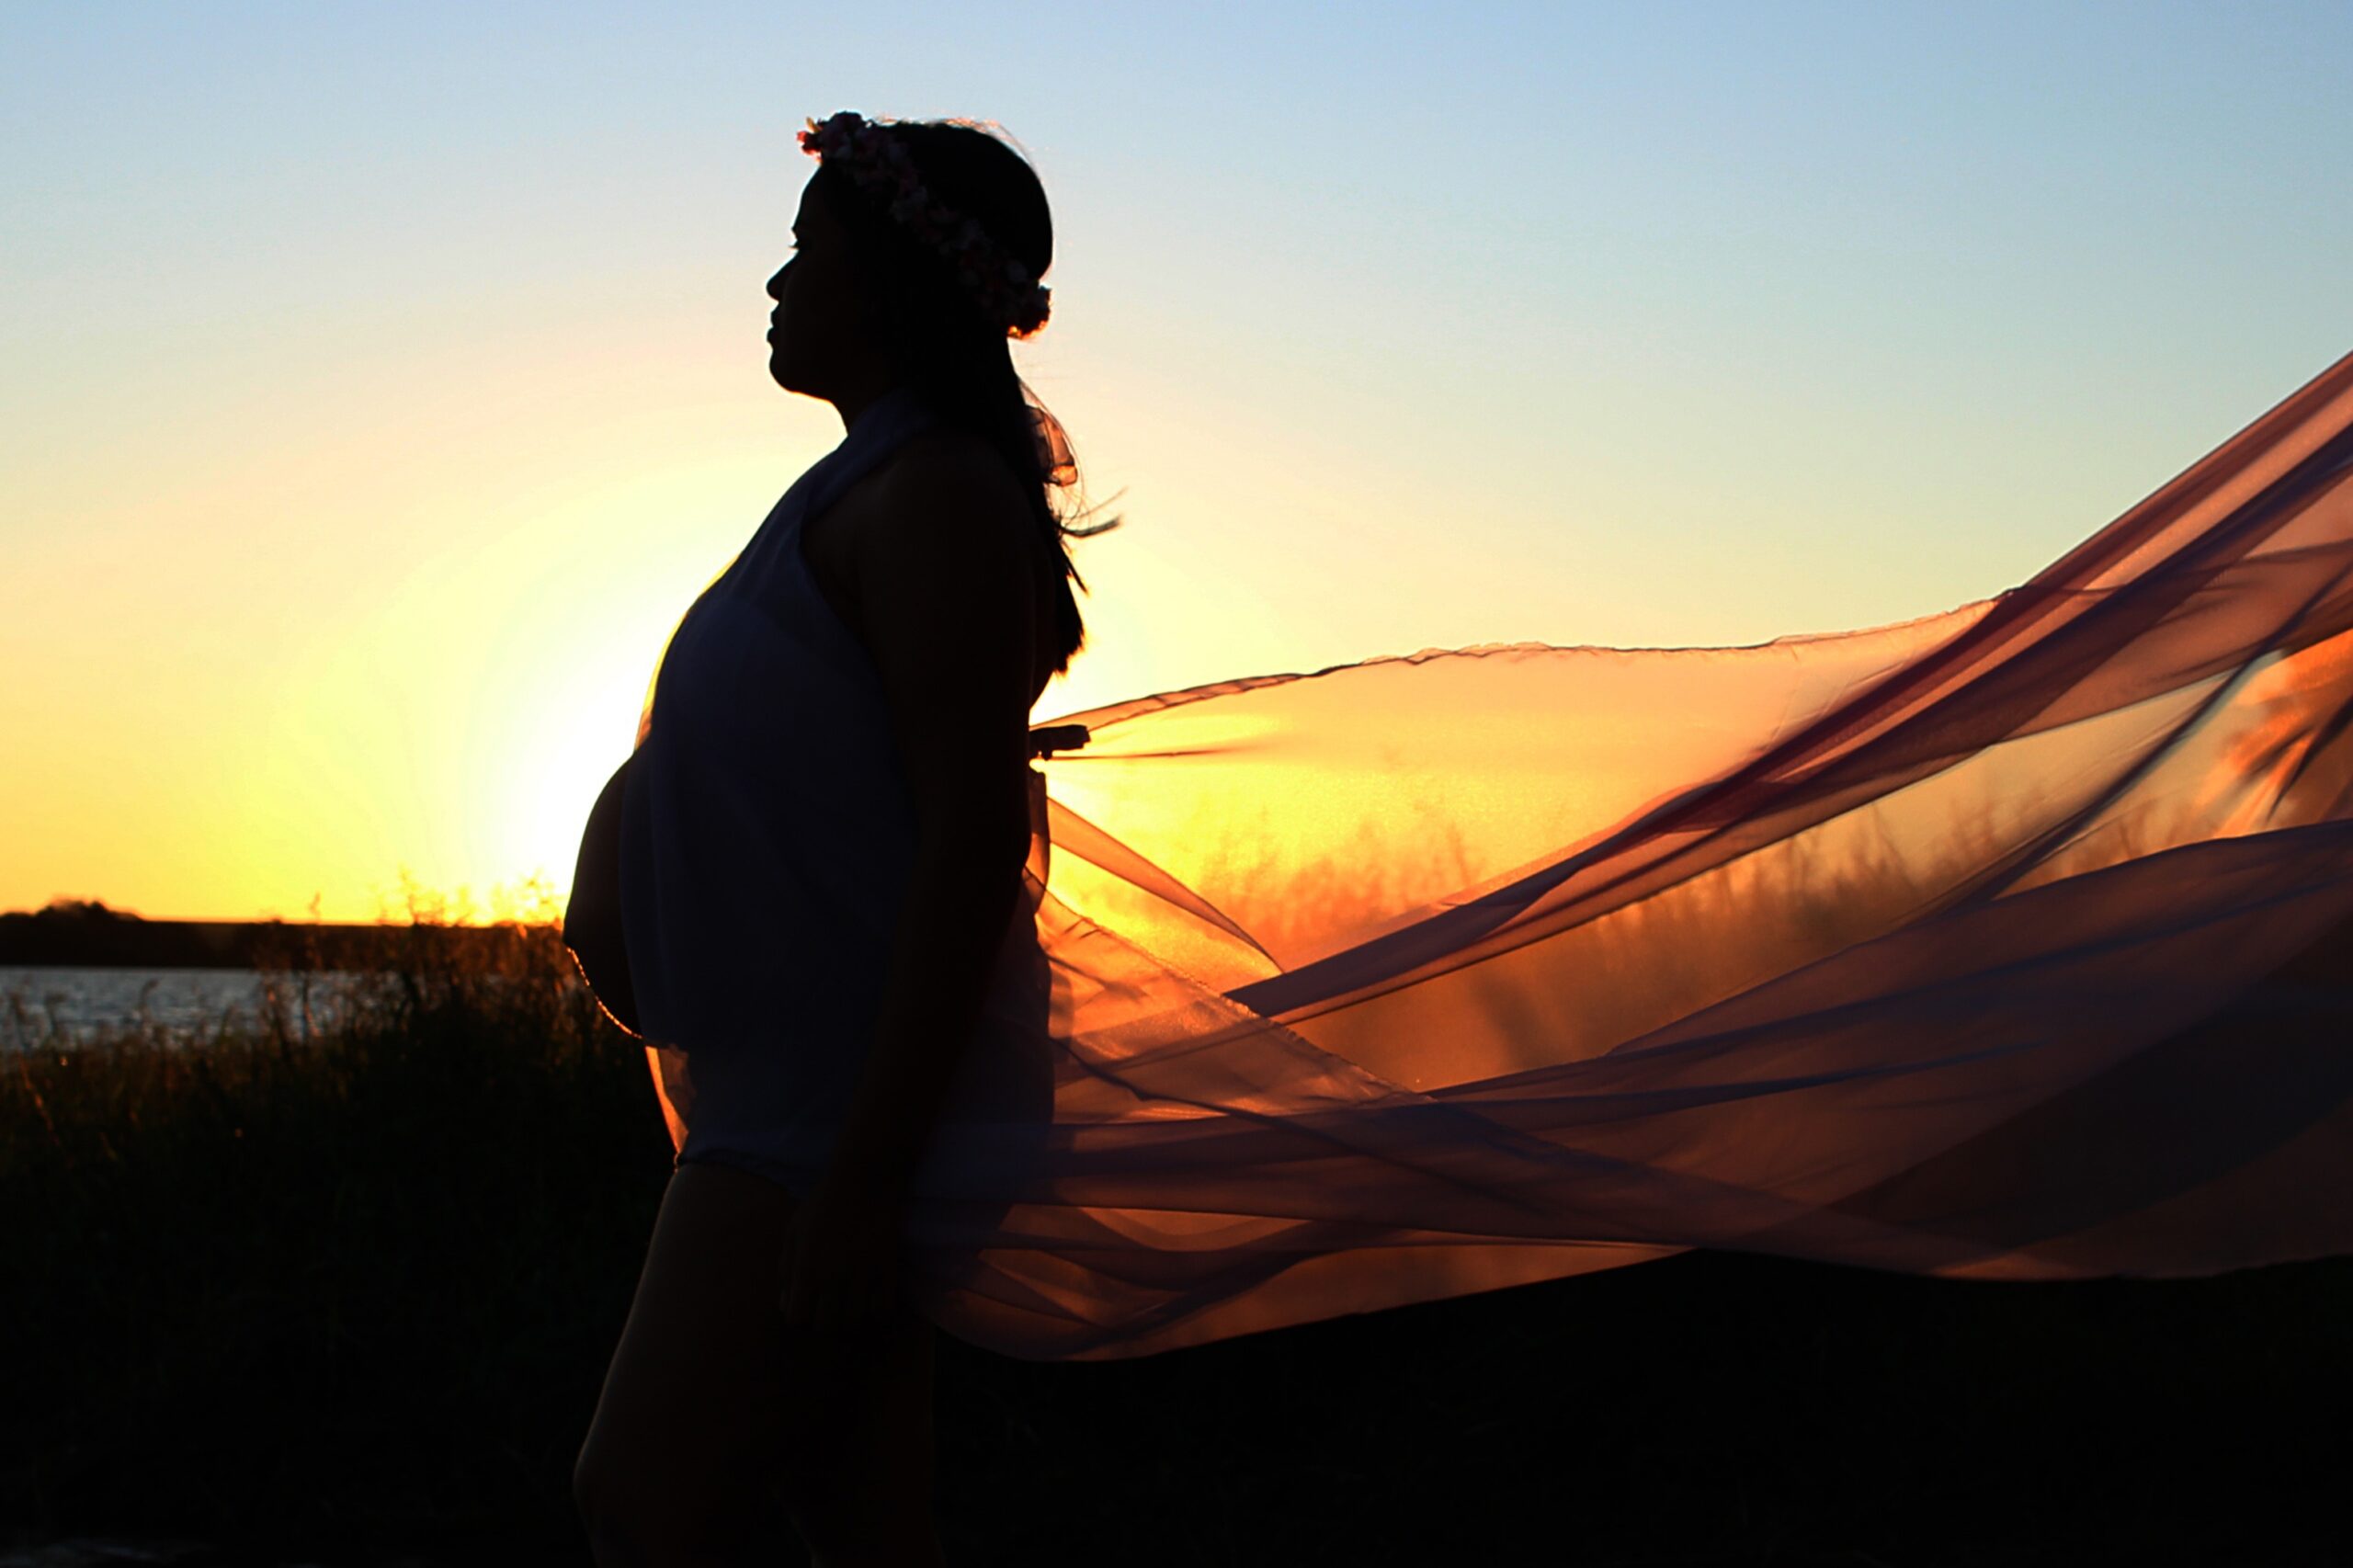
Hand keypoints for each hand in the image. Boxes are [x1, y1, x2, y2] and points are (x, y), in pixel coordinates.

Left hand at [777, 1179, 909, 1329]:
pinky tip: (872, 1300)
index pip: (796, 1318)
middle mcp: (832, 1278)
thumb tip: (785, 1302)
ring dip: (850, 1317)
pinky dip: (877, 1311)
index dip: (799, 1315)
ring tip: (850, 1304)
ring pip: (854, 1321)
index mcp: (805, 1269)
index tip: (805, 1305)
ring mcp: (862, 1275)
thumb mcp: (792, 1232)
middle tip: (828, 1306)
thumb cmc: (822, 1204)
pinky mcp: (887, 1269)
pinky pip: (884, 1308)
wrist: (864, 1179)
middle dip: (824, 1320)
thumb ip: (785, 1269)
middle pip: (826, 1326)